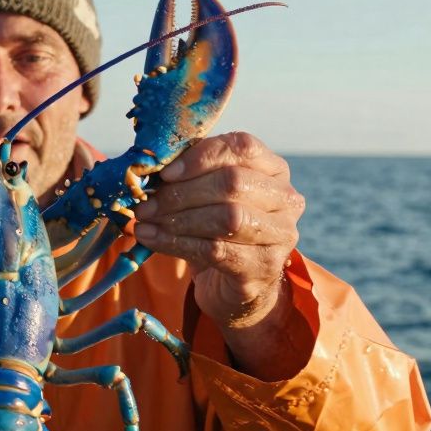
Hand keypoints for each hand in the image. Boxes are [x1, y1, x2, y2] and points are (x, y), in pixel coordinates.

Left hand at [132, 132, 304, 329]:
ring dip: (177, 219)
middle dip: (182, 192)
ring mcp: (281, 233)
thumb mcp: (208, 193)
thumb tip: (151, 167)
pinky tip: (152, 239)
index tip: (165, 173)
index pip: (242, 147)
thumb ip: (188, 174)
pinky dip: (177, 243)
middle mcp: (285, 198)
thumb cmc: (217, 228)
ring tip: (145, 221)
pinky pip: (216, 250)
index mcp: (273, 168)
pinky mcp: (264, 265)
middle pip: (232, 183)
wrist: (235, 283)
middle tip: (146, 203)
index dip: (200, 157)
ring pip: (226, 217)